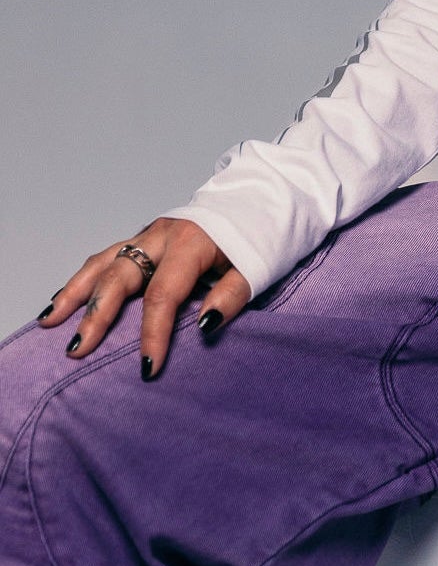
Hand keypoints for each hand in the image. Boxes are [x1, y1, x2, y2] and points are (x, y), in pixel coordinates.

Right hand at [35, 218, 251, 379]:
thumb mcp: (257, 268)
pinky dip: (84, 278)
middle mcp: (161, 236)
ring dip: (76, 292)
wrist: (259, 199)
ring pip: (103, 263)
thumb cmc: (258, 238)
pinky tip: (65, 297)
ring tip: (51, 321)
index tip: (148, 365)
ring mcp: (149, 235)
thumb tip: (205, 326)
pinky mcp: (145, 238)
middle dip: (97, 315)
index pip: (163, 294)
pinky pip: (107, 257)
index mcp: (190, 243)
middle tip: (79, 349)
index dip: (153, 332)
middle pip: (120, 276)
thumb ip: (232, 296)